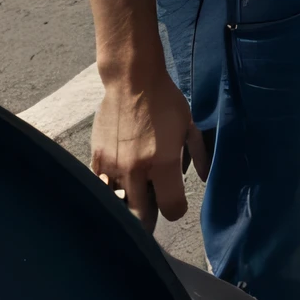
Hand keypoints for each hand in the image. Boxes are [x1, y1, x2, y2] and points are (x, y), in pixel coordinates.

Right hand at [90, 71, 207, 232]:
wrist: (131, 81)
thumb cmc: (165, 101)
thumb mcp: (188, 124)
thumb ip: (197, 153)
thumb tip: (203, 176)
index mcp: (163, 163)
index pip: (171, 208)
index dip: (177, 209)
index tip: (177, 202)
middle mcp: (136, 171)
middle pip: (141, 217)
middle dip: (151, 216)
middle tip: (156, 204)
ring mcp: (113, 168)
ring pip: (119, 207)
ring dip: (129, 206)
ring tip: (137, 195)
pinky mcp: (96, 162)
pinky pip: (103, 190)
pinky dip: (112, 192)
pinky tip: (121, 182)